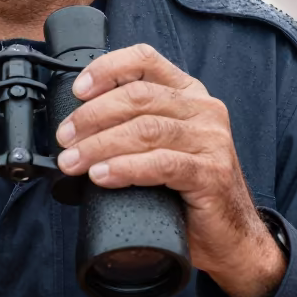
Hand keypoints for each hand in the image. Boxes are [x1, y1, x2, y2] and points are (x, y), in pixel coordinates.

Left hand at [55, 44, 286, 296]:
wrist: (231, 237)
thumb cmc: (187, 191)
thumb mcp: (162, 145)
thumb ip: (133, 125)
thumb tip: (76, 126)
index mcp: (189, 93)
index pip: (145, 59)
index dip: (107, 68)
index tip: (77, 91)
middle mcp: (204, 109)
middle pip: (139, 96)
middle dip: (92, 116)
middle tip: (65, 138)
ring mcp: (212, 140)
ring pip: (146, 129)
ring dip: (100, 144)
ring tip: (73, 161)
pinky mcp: (212, 173)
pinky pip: (162, 164)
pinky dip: (126, 168)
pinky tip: (102, 176)